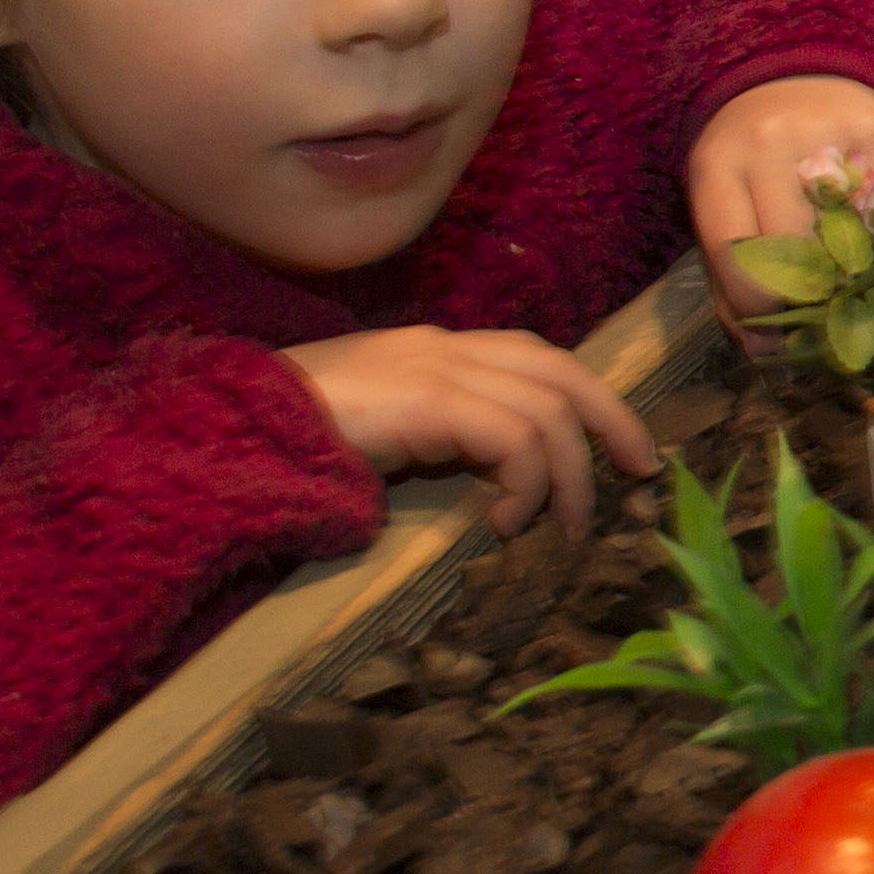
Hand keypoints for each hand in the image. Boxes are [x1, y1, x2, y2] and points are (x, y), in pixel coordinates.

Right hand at [285, 329, 652, 537]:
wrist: (234, 427)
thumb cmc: (296, 440)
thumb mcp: (385, 432)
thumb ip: (439, 435)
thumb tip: (498, 478)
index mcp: (436, 348)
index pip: (537, 357)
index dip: (589, 397)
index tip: (622, 448)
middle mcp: (444, 346)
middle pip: (561, 370)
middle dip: (613, 420)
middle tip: (640, 473)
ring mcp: (436, 367)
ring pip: (548, 409)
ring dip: (569, 475)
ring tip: (561, 527)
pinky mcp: (429, 400)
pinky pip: (515, 438)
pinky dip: (527, 483)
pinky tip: (505, 523)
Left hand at [690, 75, 873, 313]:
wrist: (792, 78)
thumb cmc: (752, 161)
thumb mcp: (725, 207)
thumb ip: (733, 280)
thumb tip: (763, 351)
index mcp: (715, 166)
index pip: (734, 252)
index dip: (758, 303)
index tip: (779, 327)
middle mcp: (763, 141)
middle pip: (793, 244)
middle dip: (809, 285)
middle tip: (822, 298)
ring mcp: (820, 129)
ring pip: (844, 227)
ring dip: (849, 259)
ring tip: (847, 262)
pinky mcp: (872, 126)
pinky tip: (871, 220)